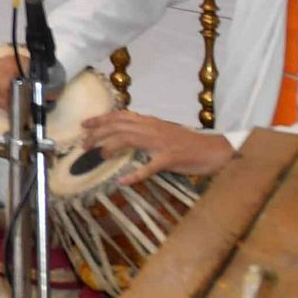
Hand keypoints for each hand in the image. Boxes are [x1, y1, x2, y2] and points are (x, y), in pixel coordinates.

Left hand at [74, 109, 235, 178]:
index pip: (120, 116)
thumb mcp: (163, 133)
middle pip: (118, 127)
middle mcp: (152, 129)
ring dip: (110, 147)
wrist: (213, 150)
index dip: (101, 119)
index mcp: (150, 122)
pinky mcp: (170, 159)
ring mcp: (161, 143)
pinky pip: (149, 167)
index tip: (84, 125)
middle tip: (83, 144)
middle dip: (98, 134)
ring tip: (98, 155)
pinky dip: (135, 174)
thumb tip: (124, 136)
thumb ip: (145, 132)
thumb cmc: (188, 144)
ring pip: (128, 140)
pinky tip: (123, 181)